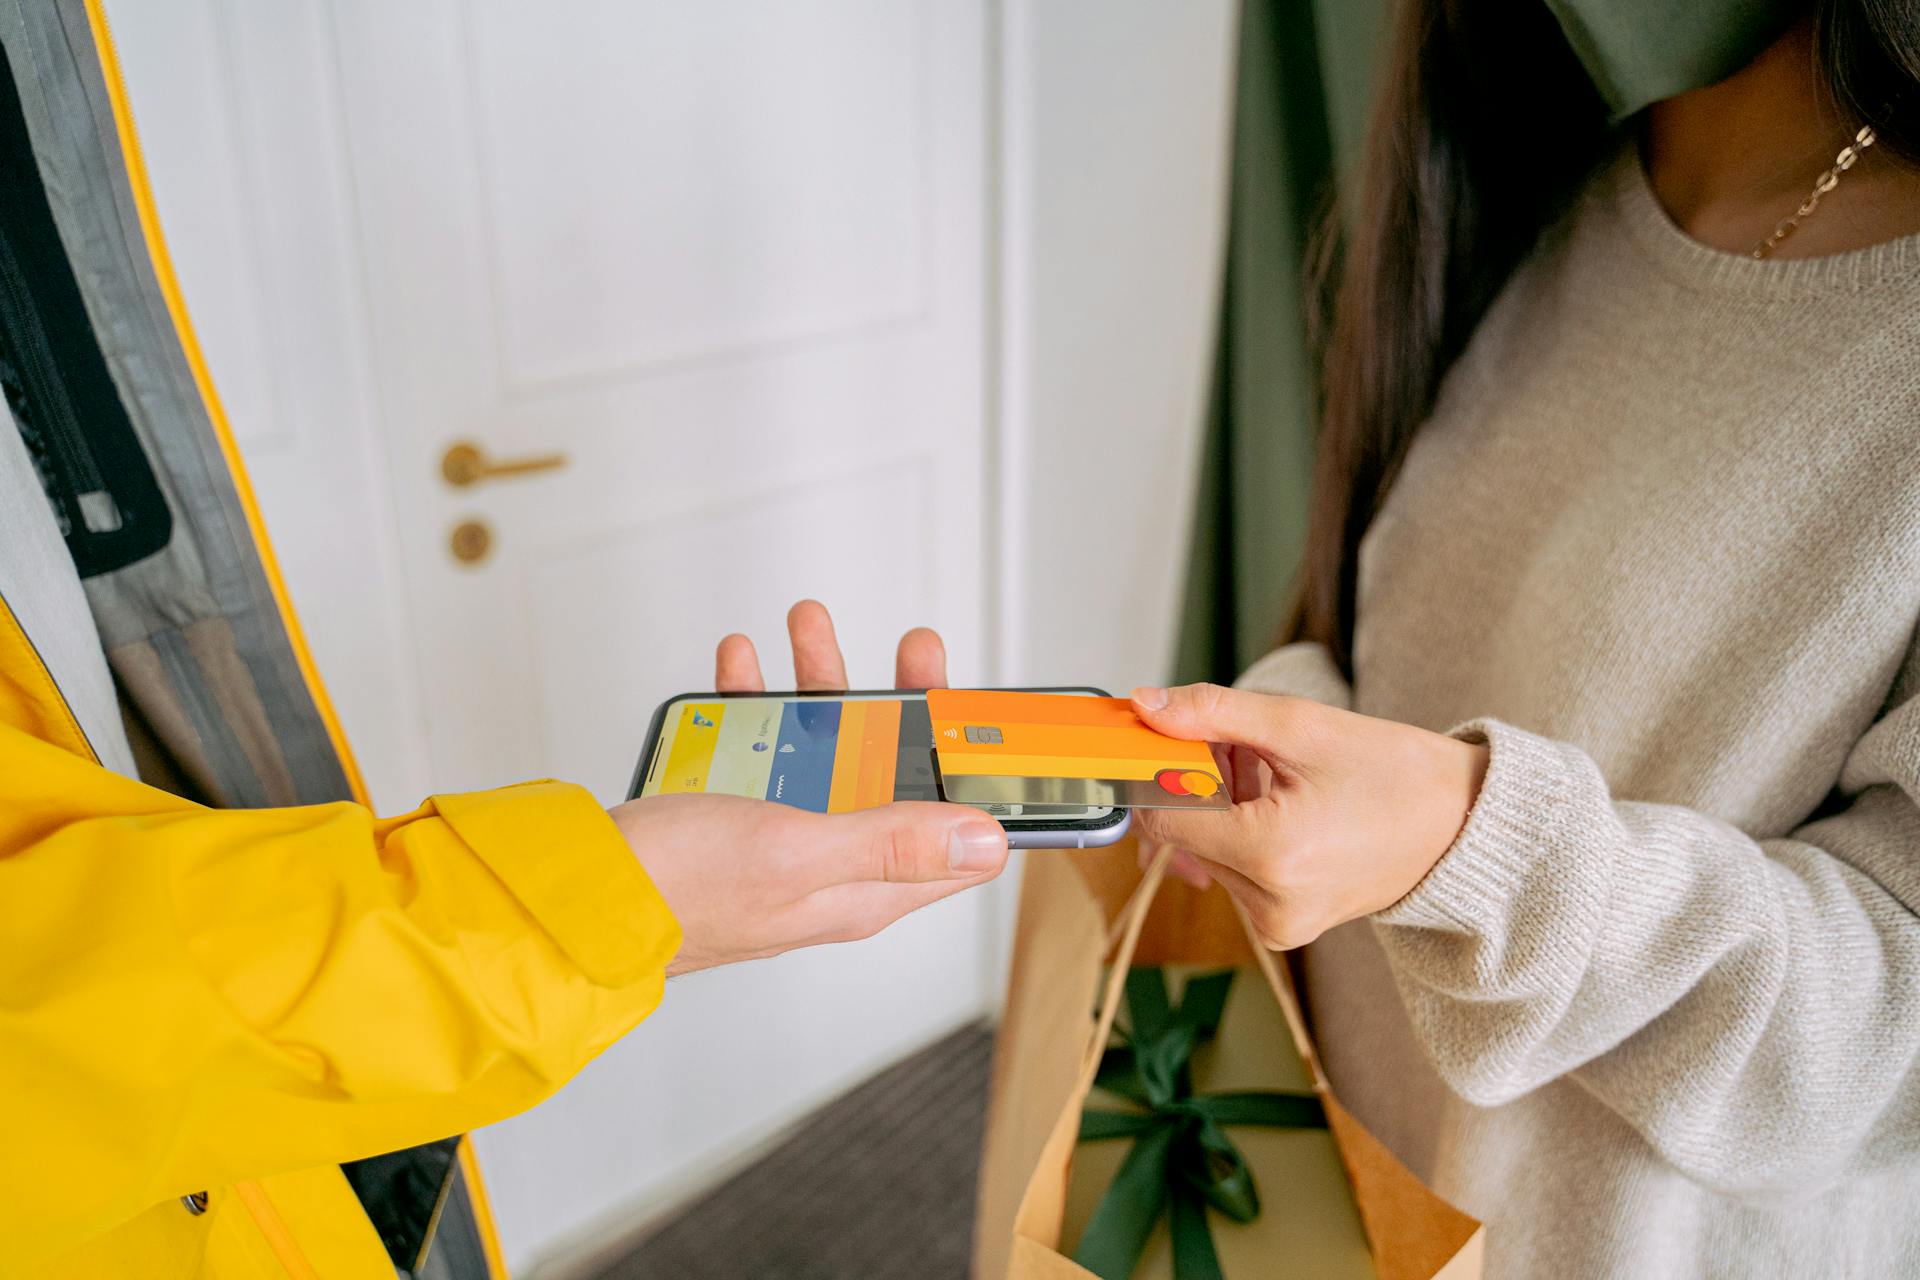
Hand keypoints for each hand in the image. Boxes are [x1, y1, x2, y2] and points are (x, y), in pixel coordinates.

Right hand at [631, 599, 976, 975]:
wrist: (573, 897)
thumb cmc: (678, 890)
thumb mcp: (797, 854)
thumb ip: (892, 843)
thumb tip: (988, 841)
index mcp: (864, 889)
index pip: (956, 841)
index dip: (981, 781)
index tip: (993, 722)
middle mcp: (833, 865)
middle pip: (897, 777)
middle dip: (906, 704)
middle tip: (910, 647)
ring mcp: (784, 838)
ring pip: (828, 752)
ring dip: (824, 686)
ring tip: (807, 625)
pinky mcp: (736, 816)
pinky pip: (764, 751)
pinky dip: (757, 703)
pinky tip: (740, 665)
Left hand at [1127, 683, 1487, 949]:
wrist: (1462, 826)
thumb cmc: (1394, 773)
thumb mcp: (1300, 726)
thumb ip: (1212, 714)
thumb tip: (1146, 705)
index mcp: (1271, 854)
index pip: (1161, 816)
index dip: (1154, 771)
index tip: (1166, 738)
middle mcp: (1269, 904)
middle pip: (1183, 833)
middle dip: (1198, 785)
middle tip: (1246, 749)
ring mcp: (1277, 924)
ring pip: (1204, 852)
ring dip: (1220, 809)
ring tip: (1277, 779)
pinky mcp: (1282, 927)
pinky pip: (1232, 871)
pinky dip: (1240, 834)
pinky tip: (1282, 809)